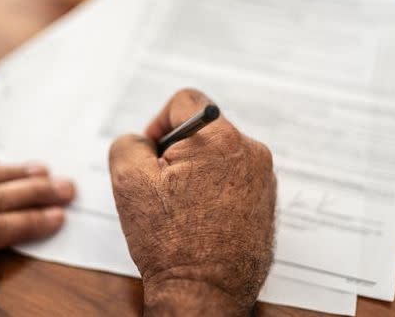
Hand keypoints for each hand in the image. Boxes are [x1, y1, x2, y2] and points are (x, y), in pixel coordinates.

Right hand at [109, 89, 275, 315]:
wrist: (205, 294)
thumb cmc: (170, 242)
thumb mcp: (128, 182)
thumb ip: (128, 142)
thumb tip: (143, 140)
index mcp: (220, 139)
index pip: (184, 101)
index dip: (158, 123)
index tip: (152, 154)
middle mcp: (251, 152)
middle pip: (202, 131)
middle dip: (177, 153)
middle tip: (163, 189)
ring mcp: (263, 178)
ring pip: (217, 156)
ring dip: (195, 173)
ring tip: (182, 210)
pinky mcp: (266, 202)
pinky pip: (233, 179)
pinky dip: (214, 191)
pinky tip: (200, 219)